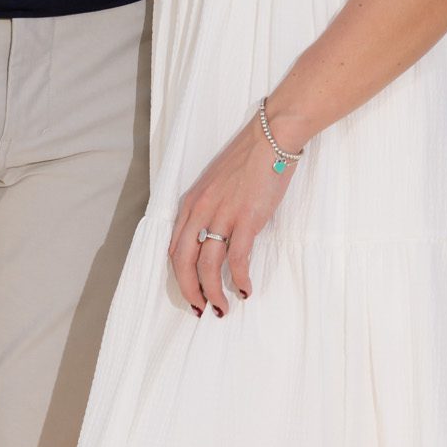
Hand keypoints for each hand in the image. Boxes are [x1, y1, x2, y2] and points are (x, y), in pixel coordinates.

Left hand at [168, 113, 293, 317]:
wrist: (271, 137)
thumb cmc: (248, 158)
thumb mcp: (216, 183)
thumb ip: (210, 208)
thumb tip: (213, 236)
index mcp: (192, 202)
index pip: (174, 247)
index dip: (178, 274)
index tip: (189, 290)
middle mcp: (201, 210)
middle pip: (183, 261)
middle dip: (188, 290)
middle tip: (199, 309)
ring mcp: (223, 215)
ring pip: (207, 267)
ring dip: (213, 293)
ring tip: (222, 308)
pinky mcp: (246, 219)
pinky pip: (237, 261)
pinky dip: (240, 280)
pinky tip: (246, 290)